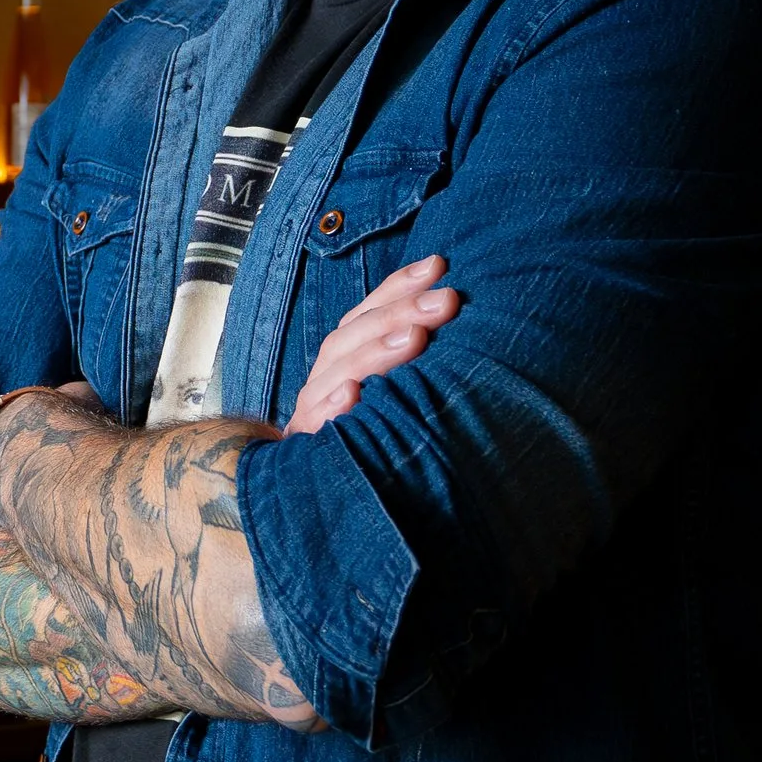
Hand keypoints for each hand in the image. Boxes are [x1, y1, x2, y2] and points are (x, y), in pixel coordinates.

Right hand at [287, 255, 456, 435]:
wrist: (316, 496)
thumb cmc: (370, 437)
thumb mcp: (392, 394)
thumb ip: (408, 360)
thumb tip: (454, 314)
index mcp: (346, 359)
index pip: (369, 313)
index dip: (399, 286)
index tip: (438, 265)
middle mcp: (327, 378)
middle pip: (355, 335)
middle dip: (401, 312)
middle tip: (447, 301)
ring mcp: (313, 411)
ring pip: (338, 371)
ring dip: (375, 352)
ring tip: (415, 338)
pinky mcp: (306, 448)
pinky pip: (316, 425)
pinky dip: (332, 407)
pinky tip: (352, 394)